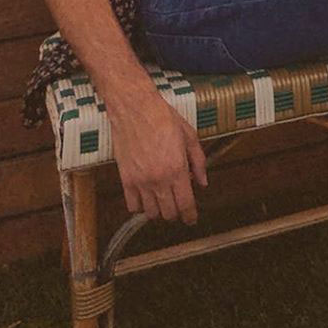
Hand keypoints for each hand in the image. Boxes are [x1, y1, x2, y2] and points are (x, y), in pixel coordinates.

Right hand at [109, 92, 207, 225]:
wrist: (135, 108)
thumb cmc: (163, 118)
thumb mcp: (189, 135)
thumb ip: (198, 161)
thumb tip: (203, 182)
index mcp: (177, 168)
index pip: (185, 204)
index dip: (190, 216)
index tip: (192, 219)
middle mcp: (158, 179)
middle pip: (168, 213)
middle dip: (176, 212)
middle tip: (179, 204)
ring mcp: (140, 181)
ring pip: (150, 213)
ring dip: (159, 210)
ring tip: (163, 198)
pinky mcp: (125, 179)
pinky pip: (132, 206)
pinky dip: (140, 206)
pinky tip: (146, 197)